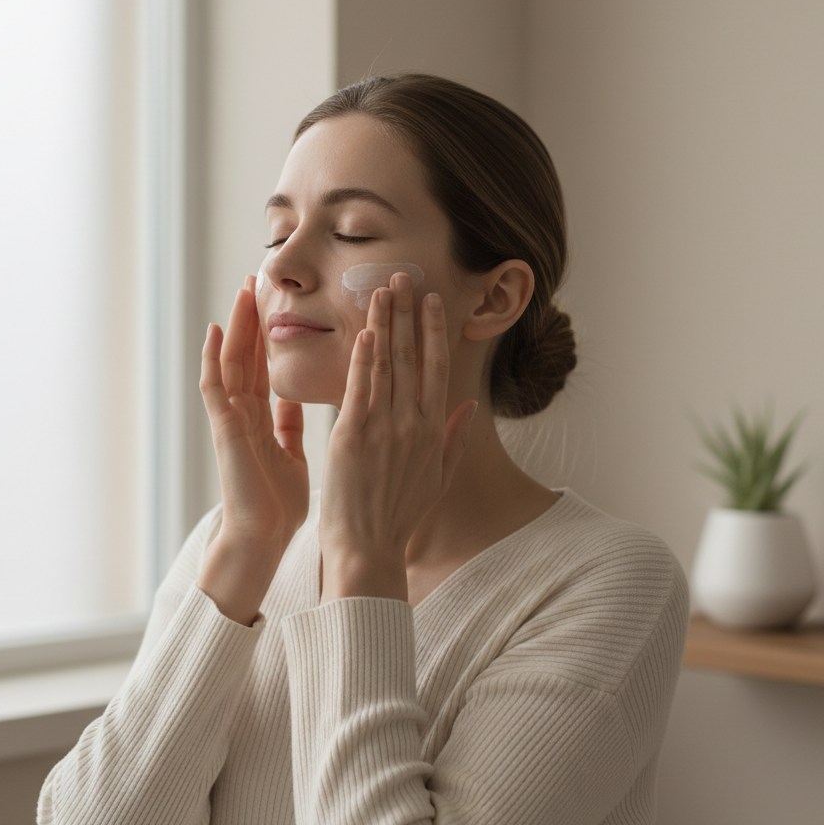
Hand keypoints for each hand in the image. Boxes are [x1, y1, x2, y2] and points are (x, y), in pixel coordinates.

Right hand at [197, 277, 310, 622]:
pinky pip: (215, 387)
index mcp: (261, 418)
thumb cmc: (277, 504)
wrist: (263, 538)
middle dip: (250, 319)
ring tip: (242, 291)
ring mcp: (230, 419)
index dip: (267, 335)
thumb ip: (287, 425)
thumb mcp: (290, 453)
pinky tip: (218, 331)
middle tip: (256, 281)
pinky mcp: (224, 429)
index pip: (263, 367)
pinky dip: (214, 358)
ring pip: (230, 362)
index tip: (275, 304)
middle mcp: (243, 413)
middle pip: (245, 356)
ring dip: (235, 326)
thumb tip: (292, 399)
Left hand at [318, 273, 477, 602]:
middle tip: (404, 277)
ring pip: (386, 365)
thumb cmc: (399, 515)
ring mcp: (382, 429)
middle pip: (411, 357)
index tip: (432, 301)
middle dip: (408, 313)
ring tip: (383, 289)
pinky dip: (364, 358)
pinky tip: (366, 329)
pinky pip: (360, 389)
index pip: (436, 368)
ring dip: (385, 323)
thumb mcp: (438, 477)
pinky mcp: (352, 436)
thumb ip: (455, 437)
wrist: (367, 548)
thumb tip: (471, 403)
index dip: (434, 331)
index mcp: (432, 431)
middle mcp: (411, 424)